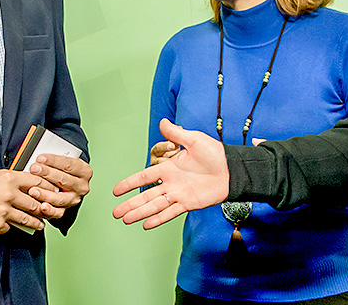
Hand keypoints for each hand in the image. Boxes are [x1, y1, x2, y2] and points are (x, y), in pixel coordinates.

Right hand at [0, 167, 46, 233]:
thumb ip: (9, 177)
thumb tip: (24, 181)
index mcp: (9, 178)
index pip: (37, 182)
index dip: (48, 187)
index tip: (53, 191)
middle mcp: (9, 195)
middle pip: (36, 203)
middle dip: (44, 208)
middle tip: (49, 211)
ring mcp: (4, 212)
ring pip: (28, 219)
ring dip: (36, 222)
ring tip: (40, 223)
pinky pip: (11, 227)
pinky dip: (13, 226)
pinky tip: (15, 225)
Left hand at [26, 154, 92, 219]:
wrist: (70, 182)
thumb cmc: (64, 170)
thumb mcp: (64, 161)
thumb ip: (55, 160)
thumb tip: (39, 158)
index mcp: (84, 171)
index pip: (69, 164)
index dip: (54, 161)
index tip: (40, 158)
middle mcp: (81, 186)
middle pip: (63, 179)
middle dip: (47, 174)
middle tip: (33, 169)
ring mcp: (74, 199)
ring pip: (60, 198)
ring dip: (45, 194)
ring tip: (32, 190)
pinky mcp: (66, 209)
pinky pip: (58, 212)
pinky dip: (50, 210)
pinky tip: (42, 207)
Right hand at [111, 119, 229, 229]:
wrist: (232, 170)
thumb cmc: (215, 154)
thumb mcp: (194, 140)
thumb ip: (177, 134)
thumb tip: (163, 122)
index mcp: (168, 168)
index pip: (144, 177)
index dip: (129, 183)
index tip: (116, 191)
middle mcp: (171, 183)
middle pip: (146, 196)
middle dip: (130, 204)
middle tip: (115, 213)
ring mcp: (179, 195)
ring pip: (155, 206)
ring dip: (140, 213)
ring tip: (126, 220)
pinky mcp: (189, 204)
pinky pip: (170, 212)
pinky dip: (158, 219)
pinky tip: (146, 225)